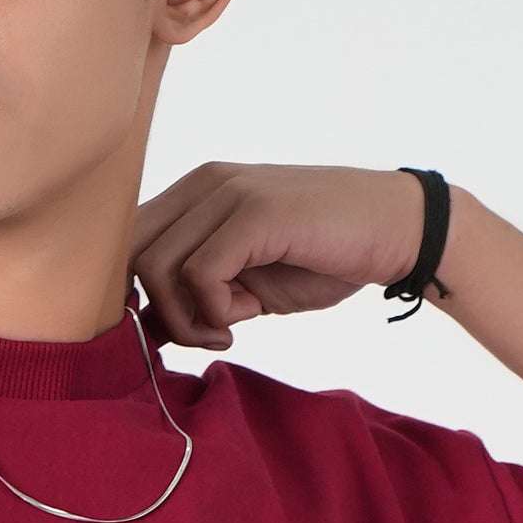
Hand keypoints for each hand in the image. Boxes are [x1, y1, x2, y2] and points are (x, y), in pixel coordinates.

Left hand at [132, 161, 426, 350]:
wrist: (393, 231)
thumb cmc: (322, 259)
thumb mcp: (247, 285)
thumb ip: (197, 298)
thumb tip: (145, 329)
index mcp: (196, 194)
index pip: (129, 244)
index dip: (141, 298)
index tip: (186, 330)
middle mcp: (203, 184)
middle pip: (130, 256)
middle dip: (156, 312)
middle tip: (205, 337)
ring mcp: (226, 193)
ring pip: (156, 267)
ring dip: (186, 319)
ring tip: (229, 332)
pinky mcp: (253, 212)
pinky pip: (199, 275)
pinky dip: (214, 312)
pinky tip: (246, 319)